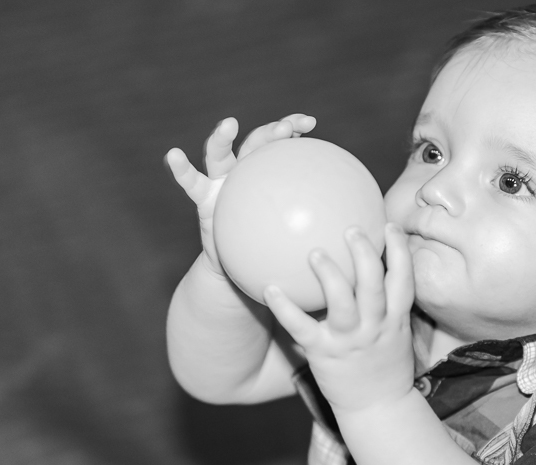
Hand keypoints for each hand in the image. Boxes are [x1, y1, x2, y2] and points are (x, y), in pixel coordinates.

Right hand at [164, 114, 316, 274]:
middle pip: (255, 143)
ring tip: (228, 125)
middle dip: (269, 131)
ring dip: (222, 138)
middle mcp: (244, 171)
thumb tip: (362, 223)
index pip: (282, 143)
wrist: (240, 270)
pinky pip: (189, 182)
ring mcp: (221, 182)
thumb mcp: (301, 236)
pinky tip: (172, 155)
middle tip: (285, 128)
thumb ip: (320, 222)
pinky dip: (180, 168)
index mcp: (268, 174)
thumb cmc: (275, 249)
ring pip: (219, 154)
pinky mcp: (202, 198)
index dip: (292, 126)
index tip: (310, 123)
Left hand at [264, 223, 415, 412]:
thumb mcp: (396, 336)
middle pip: (374, 285)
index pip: (403, 281)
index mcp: (395, 320)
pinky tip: (269, 288)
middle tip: (351, 228)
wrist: (378, 410)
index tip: (390, 225)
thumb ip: (386, 307)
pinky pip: (302, 327)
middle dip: (365, 254)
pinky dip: (286, 307)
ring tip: (314, 251)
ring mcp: (350, 341)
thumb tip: (372, 273)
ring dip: (330, 275)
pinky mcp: (324, 354)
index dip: (399, 251)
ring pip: (343, 303)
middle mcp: (375, 327)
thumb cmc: (384, 368)